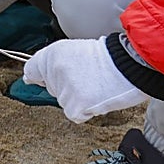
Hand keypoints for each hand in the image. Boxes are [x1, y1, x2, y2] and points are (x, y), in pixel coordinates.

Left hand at [22, 37, 146, 122]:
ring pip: (64, 102)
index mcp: (53, 53)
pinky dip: (85, 111)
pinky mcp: (77, 103)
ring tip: (95, 86)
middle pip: (52, 89)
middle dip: (66, 86)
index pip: (32, 69)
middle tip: (87, 77)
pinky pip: (74, 114)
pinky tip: (97, 98)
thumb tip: (31, 79)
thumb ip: (53, 63)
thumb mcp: (74, 50)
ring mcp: (65, 87)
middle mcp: (55, 69)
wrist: (132, 63)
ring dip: (78, 99)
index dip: (38, 76)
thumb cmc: (109, 58)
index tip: (39, 79)